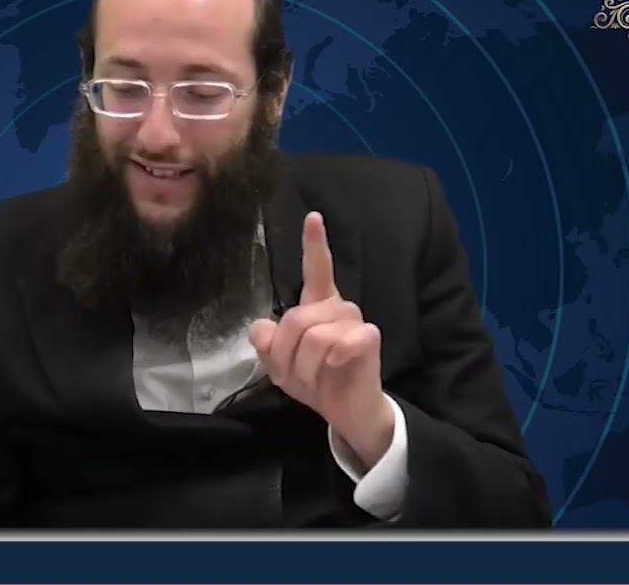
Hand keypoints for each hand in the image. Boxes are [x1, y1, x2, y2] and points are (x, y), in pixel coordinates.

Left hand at [249, 212, 394, 468]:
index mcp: (318, 305)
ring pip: (311, 336)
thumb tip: (261, 328)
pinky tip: (337, 370)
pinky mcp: (368, 339)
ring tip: (316, 378)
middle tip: (296, 375)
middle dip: (285, 354)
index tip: (313, 217)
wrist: (346, 412)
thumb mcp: (280, 365)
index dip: (314, 244)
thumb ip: (267, 344)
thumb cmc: (315, 381)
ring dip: (303, 367)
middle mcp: (339, 307)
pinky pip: (335, 345)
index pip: (316, 271)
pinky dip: (328, 365)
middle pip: (294, 318)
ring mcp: (355, 321)